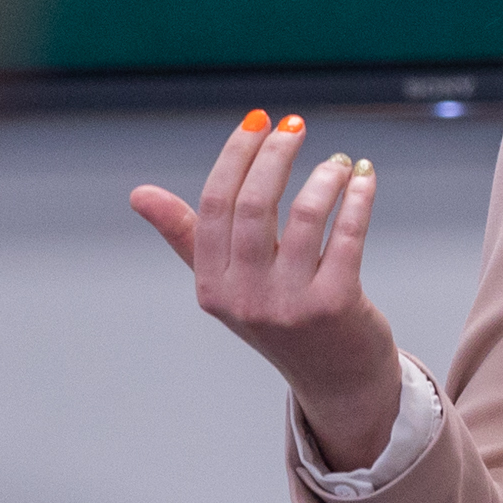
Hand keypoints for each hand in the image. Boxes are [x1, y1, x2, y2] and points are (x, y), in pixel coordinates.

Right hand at [129, 112, 408, 467]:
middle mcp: (245, 298)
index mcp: (213, 286)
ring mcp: (291, 305)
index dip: (236, 155)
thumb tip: (139, 194)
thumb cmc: (280, 320)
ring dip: (325, 176)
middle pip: (254, 204)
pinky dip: (358, 197)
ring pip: (306, 214)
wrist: (337, 381)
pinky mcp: (336, 305)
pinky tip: (363, 178)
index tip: (258, 120)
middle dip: (276, 154)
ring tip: (338, 162)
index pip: (214, 205)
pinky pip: (347, 233)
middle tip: (295, 126)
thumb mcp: (227, 285)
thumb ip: (187, 236)